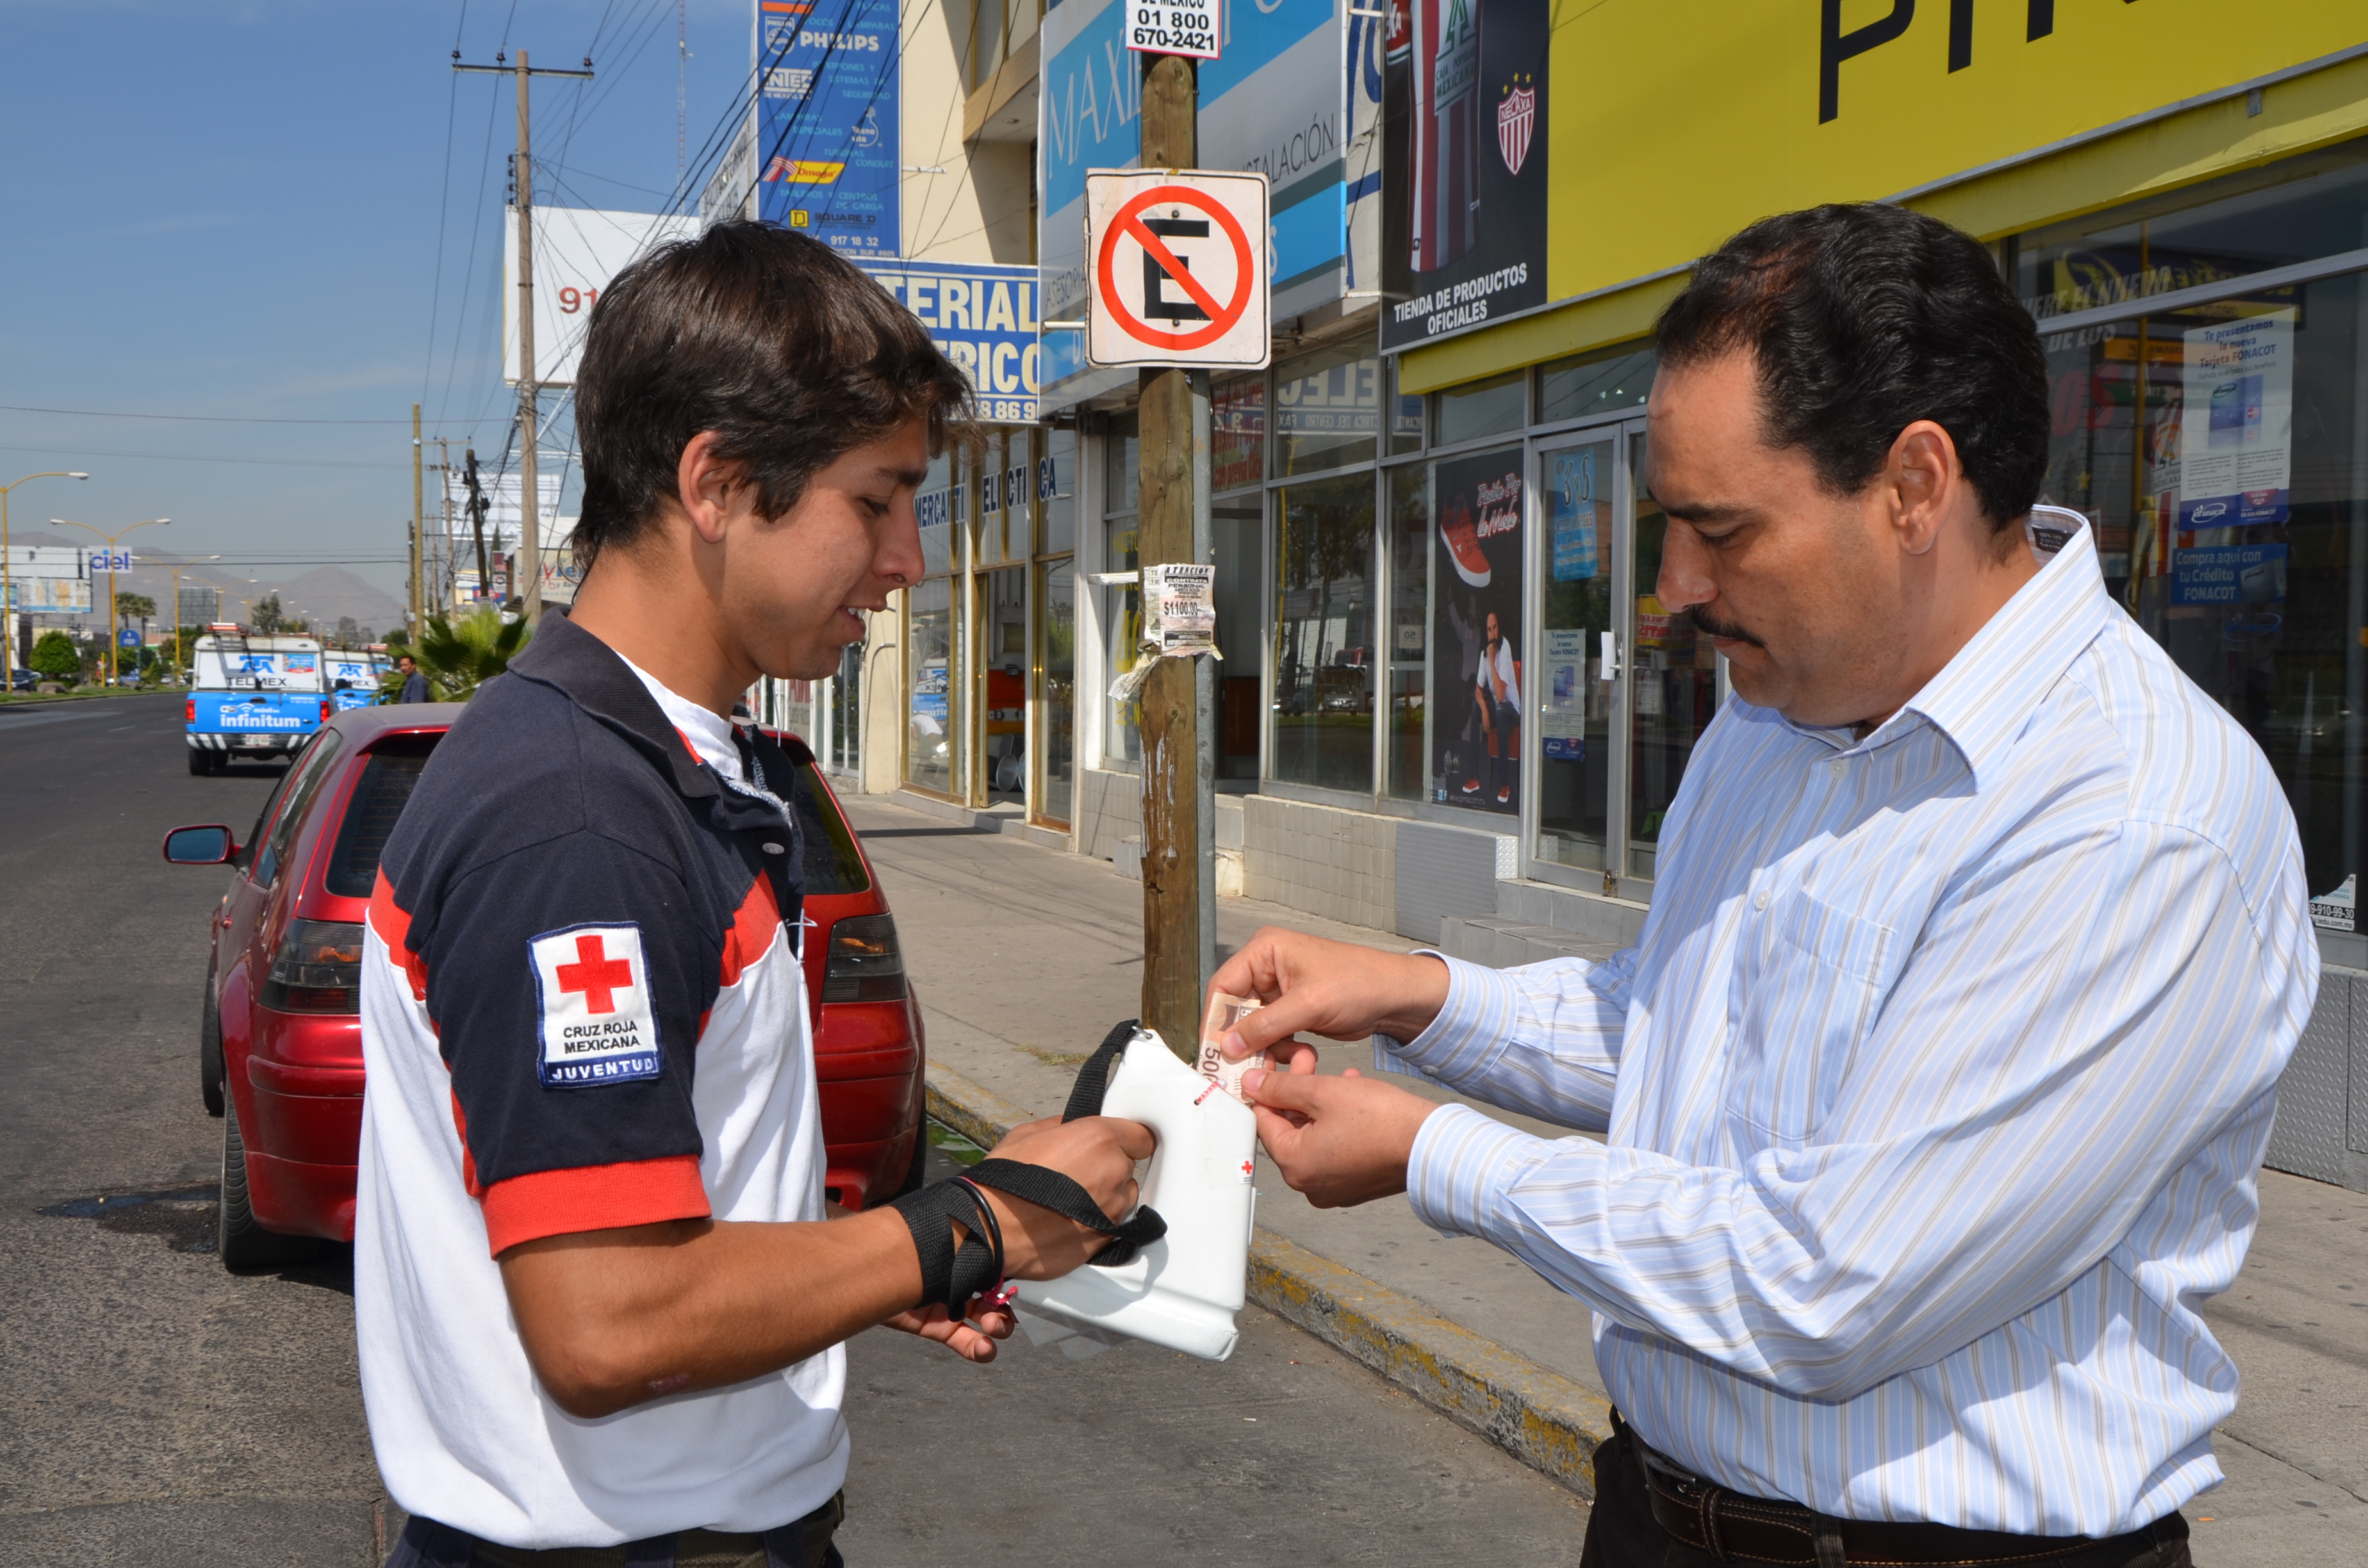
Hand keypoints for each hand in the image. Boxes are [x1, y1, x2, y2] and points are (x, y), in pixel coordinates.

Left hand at [836, 1200, 1015, 1360]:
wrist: (868, 1270)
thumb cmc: (902, 1248)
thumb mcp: (938, 1243)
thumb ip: (963, 1243)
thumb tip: (992, 1233)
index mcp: (966, 1258)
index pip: (997, 1273)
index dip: (1009, 1285)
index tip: (1014, 1292)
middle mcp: (962, 1281)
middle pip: (995, 1299)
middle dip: (1003, 1310)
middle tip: (998, 1316)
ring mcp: (951, 1306)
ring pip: (985, 1323)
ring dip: (996, 1329)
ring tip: (992, 1331)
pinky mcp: (938, 1327)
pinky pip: (964, 1341)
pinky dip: (978, 1348)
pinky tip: (984, 1349)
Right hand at [976, 1114, 1155, 1279]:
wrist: (990, 1230)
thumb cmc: (1004, 1182)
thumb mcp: (1027, 1134)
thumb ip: (1061, 1127)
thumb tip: (1073, 1128)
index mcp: (1099, 1139)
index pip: (1142, 1136)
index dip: (1128, 1139)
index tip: (1118, 1143)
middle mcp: (1113, 1172)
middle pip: (1127, 1167)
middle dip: (1107, 1167)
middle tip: (1076, 1173)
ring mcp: (1112, 1209)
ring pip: (1122, 1198)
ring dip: (1105, 1197)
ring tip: (1070, 1201)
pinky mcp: (1106, 1239)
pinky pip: (1112, 1225)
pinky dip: (1096, 1222)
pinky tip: (1068, 1221)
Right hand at [1207, 928, 1449, 1063]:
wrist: (1394, 997)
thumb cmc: (1359, 983)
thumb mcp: (1308, 1004)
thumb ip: (1264, 1026)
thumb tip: (1227, 1045)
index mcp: (1265, 950)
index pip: (1223, 985)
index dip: (1215, 1020)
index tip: (1212, 1052)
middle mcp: (1266, 966)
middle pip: (1233, 1007)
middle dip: (1239, 1038)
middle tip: (1237, 1067)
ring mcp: (1277, 989)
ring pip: (1250, 1025)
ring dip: (1259, 1047)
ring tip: (1273, 1062)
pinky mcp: (1289, 1009)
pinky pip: (1268, 1033)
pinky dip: (1274, 1047)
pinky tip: (1291, 1055)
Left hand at [1242, 1066, 1442, 1208]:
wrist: (1433, 1145)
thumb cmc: (1384, 1121)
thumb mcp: (1324, 1091)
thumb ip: (1282, 1087)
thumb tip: (1254, 1085)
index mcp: (1295, 1167)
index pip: (1264, 1121)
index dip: (1267, 1087)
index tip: (1273, 1066)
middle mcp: (1309, 1184)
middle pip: (1289, 1129)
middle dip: (1298, 1091)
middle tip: (1309, 1060)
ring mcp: (1334, 1188)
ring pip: (1312, 1136)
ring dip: (1320, 1103)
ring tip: (1340, 1077)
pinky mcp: (1355, 1184)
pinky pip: (1334, 1149)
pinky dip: (1337, 1123)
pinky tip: (1353, 1097)